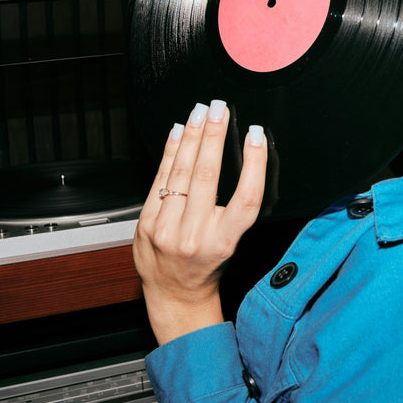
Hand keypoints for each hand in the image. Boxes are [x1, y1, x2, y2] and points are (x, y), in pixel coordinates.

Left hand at [133, 99, 267, 344]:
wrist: (175, 294)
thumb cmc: (208, 264)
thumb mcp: (231, 241)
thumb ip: (233, 206)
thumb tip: (240, 154)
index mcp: (224, 241)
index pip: (246, 197)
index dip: (254, 163)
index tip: (257, 135)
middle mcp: (195, 236)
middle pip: (208, 176)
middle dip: (215, 136)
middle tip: (220, 108)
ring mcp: (166, 230)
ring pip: (181, 174)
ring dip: (192, 138)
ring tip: (201, 113)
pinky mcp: (145, 224)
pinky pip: (159, 180)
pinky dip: (170, 153)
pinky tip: (179, 132)